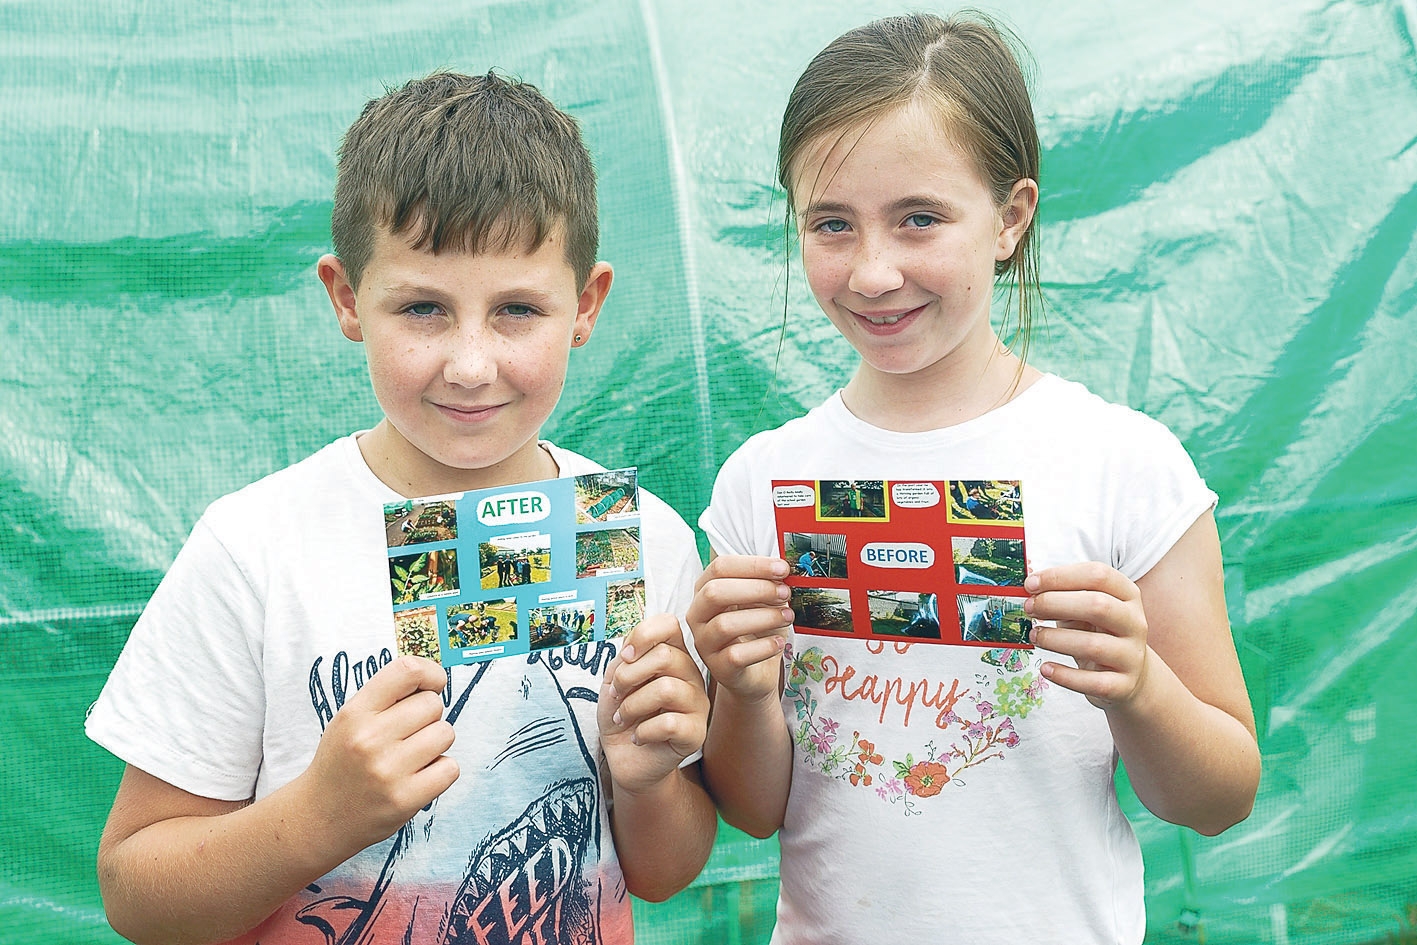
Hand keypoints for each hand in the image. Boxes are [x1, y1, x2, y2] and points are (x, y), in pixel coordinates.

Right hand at [300, 655, 457, 851]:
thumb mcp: (350, 721)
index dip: (431, 673)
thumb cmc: (343, 762)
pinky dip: (441, 771)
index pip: (407, 671)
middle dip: (428, 716)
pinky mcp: (405, 799)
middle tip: (407, 735)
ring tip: (411, 756)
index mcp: (355, 713)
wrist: (319, 818)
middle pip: (433, 704)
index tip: (433, 684)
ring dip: (436, 743)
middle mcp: (369, 739)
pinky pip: (450, 767)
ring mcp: (387, 770)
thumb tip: (434, 678)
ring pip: (445, 733)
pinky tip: (418, 776)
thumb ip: (386, 697)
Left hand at [599, 614, 709, 794]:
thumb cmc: (623, 716)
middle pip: (665, 656)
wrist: (627, 760)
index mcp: (673, 656)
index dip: (643, 634)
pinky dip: (643, 731)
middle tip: (615, 695)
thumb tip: (630, 652)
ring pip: (666, 689)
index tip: (624, 657)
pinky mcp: (696, 734)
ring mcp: (698, 704)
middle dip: (628, 676)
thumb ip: (623, 660)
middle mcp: (690, 675)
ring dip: (631, 705)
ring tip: (622, 718)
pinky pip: (669, 723)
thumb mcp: (614, 682)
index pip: (669, 624)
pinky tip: (638, 737)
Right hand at [686, 555, 792, 702]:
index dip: (753, 565)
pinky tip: (778, 643)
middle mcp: (698, 615)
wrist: (755, 672)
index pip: (720, 567)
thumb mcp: (764, 602)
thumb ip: (768, 584)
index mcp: (706, 590)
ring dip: (763, 617)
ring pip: (725, 625)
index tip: (782, 569)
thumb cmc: (758, 632)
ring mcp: (705, 642)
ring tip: (787, 617)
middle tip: (785, 593)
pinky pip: (735, 655)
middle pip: (715, 592)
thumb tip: (783, 571)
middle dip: (756, 589)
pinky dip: (762, 647)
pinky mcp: (718, 667)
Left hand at [1024, 563, 1150, 710]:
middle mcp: (1134, 622)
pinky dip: (1064, 676)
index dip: (1060, 576)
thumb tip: (1028, 585)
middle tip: (1029, 608)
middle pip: (1098, 606)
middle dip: (1054, 604)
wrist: (1130, 675)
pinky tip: (1046, 668)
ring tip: (1034, 636)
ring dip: (1055, 639)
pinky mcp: (1123, 685)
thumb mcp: (1084, 609)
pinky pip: (1093, 682)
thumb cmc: (1098, 633)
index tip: (1030, 584)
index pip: (1098, 575)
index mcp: (1127, 595)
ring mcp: (1132, 655)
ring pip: (1093, 646)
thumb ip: (1061, 595)